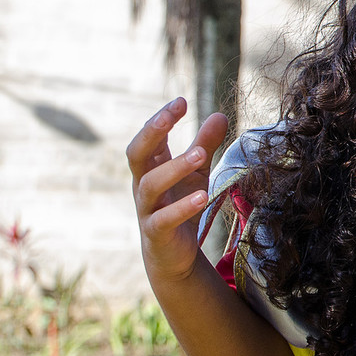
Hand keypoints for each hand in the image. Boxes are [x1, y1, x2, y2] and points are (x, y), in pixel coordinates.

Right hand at [126, 98, 229, 283]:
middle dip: (151, 133)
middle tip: (170, 116)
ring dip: (174, 168)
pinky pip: (164, 219)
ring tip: (200, 155)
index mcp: (150, 166)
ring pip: (150, 185)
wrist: (173, 253)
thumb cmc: (181, 204)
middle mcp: (143, 184)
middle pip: (136, 154)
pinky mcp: (157, 233)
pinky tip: (202, 196)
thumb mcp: (197, 172)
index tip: (180, 101)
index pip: (149, 137)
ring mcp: (147, 209)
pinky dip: (182, 207)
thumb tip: (220, 114)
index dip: (161, 118)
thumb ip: (205, 144)